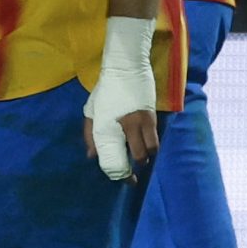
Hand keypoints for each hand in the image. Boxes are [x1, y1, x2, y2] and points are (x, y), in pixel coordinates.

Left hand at [83, 15, 158, 178]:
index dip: (121, 175)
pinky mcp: (153, 116)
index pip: (115, 159)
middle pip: (139, 157)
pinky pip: (156, 138)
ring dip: (147, 156)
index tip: (126, 180)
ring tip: (140, 156)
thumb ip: (90, 135)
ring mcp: (142, 121)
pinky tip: (145, 142)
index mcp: (108, 127)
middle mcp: (127, 126)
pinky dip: (151, 145)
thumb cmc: (105, 90)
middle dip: (137, 166)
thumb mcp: (91, 111)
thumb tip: (93, 156)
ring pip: (152, 149)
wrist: (126, 67)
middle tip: (134, 171)